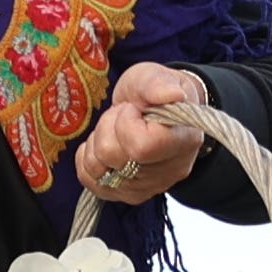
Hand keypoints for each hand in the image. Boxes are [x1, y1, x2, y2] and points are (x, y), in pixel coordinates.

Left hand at [76, 62, 212, 206]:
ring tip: (115, 130)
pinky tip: (105, 145)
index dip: (126, 124)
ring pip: (97, 171)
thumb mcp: (154, 77)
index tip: (132, 109)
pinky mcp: (127, 194)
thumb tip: (171, 95)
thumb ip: (158, 85)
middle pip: (113, 157)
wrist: (152, 109)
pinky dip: (87, 160)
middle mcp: (170, 171)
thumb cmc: (153, 92)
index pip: (142, 146)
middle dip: (107, 129)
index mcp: (184, 141)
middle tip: (122, 116)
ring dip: (96, 144)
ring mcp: (148, 187)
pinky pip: (89, 181)